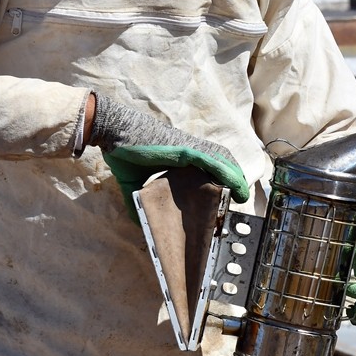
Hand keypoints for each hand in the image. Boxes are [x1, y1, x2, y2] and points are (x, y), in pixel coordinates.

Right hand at [88, 95, 247, 222]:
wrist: (114, 131)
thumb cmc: (123, 152)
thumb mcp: (131, 182)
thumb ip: (138, 200)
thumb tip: (140, 224)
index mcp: (178, 158)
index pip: (206, 168)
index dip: (219, 180)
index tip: (225, 196)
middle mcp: (188, 152)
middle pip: (220, 164)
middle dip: (232, 180)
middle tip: (237, 199)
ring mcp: (189, 149)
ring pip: (222, 162)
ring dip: (234, 177)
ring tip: (241, 195)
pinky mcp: (186, 150)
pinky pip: (213, 162)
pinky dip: (227, 173)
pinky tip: (237, 185)